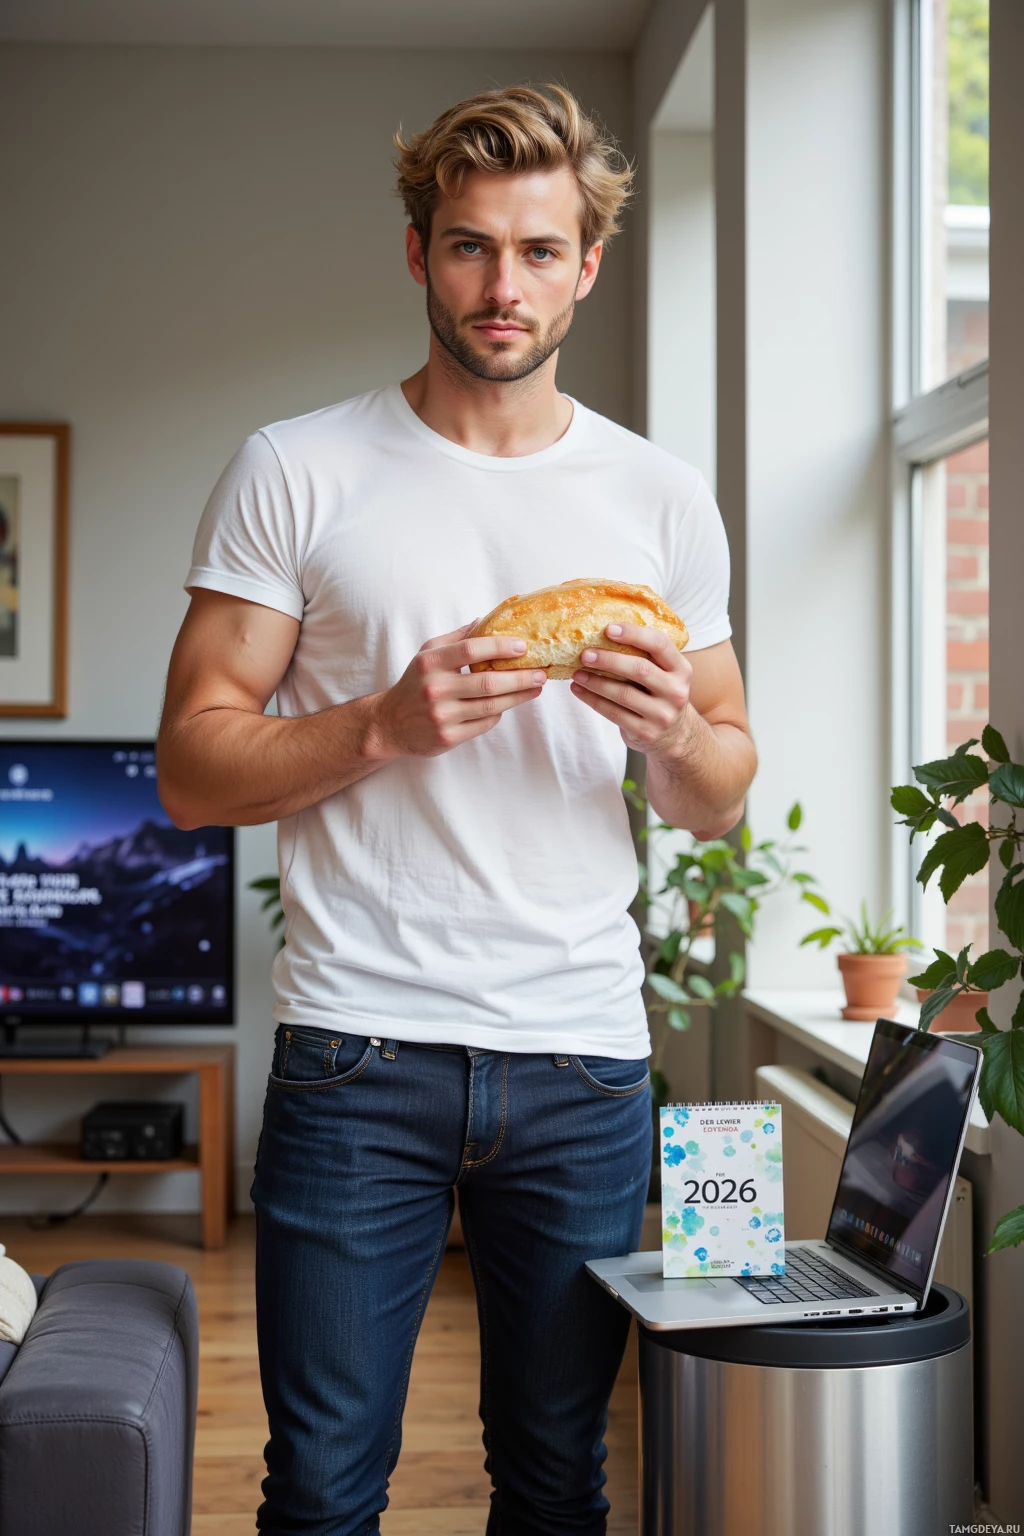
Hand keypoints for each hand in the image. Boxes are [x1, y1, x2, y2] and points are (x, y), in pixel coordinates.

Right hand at [370, 621, 545, 758]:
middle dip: (520, 677)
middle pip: (488, 682)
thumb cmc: (414, 684)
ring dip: (519, 697)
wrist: (389, 724)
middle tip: (541, 672)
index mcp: (430, 663)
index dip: (500, 647)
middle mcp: (435, 689)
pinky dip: (499, 713)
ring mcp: (442, 716)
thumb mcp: (426, 654)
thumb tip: (484, 620)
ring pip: (491, 706)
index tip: (523, 646)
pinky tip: (508, 704)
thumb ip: (455, 638)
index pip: (471, 650)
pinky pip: (484, 724)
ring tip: (536, 688)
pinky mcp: (448, 737)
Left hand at [569, 623, 693, 753]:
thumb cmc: (659, 694)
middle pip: (640, 669)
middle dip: (609, 660)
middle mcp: (676, 691)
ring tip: (577, 673)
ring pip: (623, 694)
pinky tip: (579, 690)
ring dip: (595, 682)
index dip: (633, 634)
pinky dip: (593, 700)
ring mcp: (662, 715)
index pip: (660, 644)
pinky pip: (614, 713)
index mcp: (681, 669)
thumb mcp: (664, 673)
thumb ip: (645, 655)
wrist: (673, 735)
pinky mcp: (647, 732)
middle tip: (585, 654)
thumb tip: (602, 633)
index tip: (608, 629)